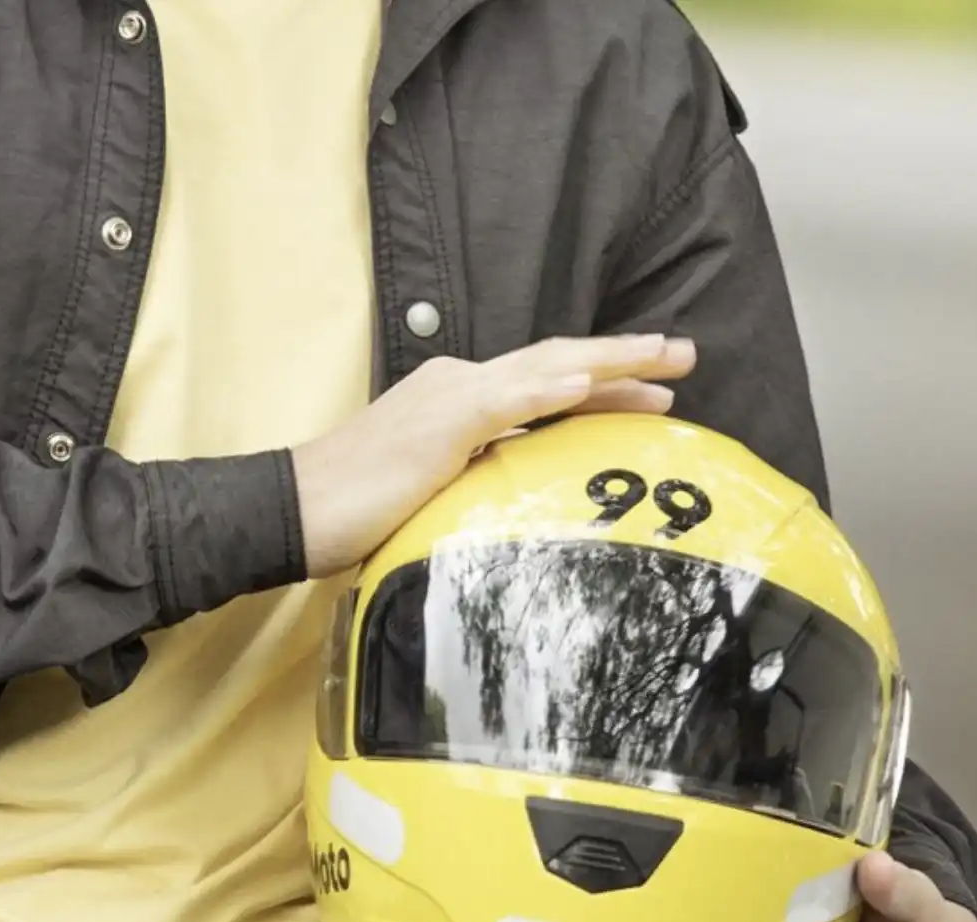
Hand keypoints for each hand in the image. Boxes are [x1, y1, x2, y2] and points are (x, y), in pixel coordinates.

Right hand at [292, 334, 694, 575]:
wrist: (290, 509)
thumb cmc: (351, 512)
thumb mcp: (431, 494)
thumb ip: (476, 485)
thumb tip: (520, 507)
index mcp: (457, 400)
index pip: (545, 385)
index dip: (604, 384)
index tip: (657, 392)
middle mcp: (458, 384)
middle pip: (558, 363)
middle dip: (626, 357)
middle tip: (686, 354)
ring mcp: (449, 396)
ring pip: (547, 368)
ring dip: (610, 360)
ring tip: (665, 358)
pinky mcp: (439, 420)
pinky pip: (509, 398)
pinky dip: (554, 388)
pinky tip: (594, 382)